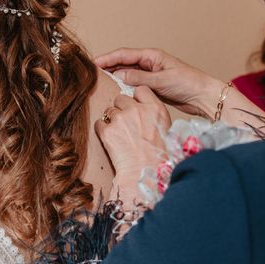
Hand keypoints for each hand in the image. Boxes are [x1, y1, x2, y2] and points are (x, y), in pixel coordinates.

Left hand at [94, 86, 171, 201]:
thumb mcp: (165, 128)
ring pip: (109, 111)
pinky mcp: (108, 131)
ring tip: (120, 135)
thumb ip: (153, 113)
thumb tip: (142, 108)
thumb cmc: (159, 155)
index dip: (136, 98)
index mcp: (155, 108)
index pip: (140, 90)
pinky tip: (111, 140)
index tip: (135, 106)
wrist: (146, 173)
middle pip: (121, 98)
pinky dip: (103, 131)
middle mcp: (137, 110)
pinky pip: (99, 124)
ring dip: (112, 120)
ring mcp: (121, 119)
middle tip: (125, 123)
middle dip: (121, 108)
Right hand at [96, 48, 223, 118]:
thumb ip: (139, 78)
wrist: (203, 96)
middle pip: (124, 62)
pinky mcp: (153, 86)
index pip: (125, 54)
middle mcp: (150, 63)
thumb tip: (119, 75)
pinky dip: (124, 86)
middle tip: (92, 73)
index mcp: (152, 56)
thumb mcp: (162, 80)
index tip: (94, 62)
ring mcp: (151, 74)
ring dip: (115, 77)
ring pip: (128, 74)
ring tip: (100, 82)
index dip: (108, 58)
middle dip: (108, 66)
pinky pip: (134, 84)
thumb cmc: (188, 84)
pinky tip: (115, 92)